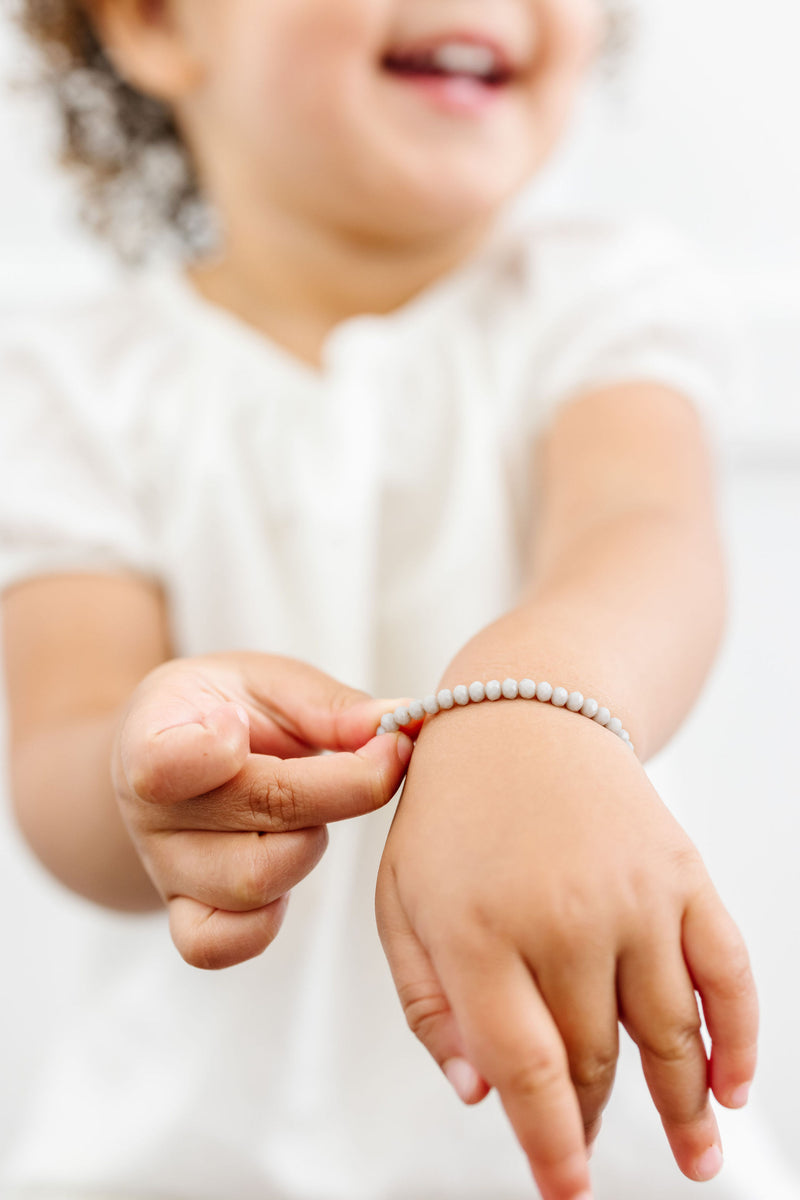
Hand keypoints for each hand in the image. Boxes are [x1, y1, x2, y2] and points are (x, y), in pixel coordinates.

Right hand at [114, 653, 411, 968]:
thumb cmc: (227, 708)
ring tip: (317, 805)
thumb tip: (398, 727)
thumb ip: (331, 706)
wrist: (176, 751)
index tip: (239, 723)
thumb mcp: (269, 682)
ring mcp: (166, 871)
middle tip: (384, 752)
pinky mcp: (186, 915)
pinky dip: (270, 917)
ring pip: (255, 882)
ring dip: (313, 842)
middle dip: (342, 785)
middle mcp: (149, 810)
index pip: (162, 764)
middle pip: (255, 816)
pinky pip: (222, 945)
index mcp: (151, 732)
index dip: (210, 751)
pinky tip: (292, 861)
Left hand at [376, 699, 757, 1199]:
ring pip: (669, 1032)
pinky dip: (740, 1036)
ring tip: (694, 1157)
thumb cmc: (453, 810)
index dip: (550, 1143)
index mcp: (479, 929)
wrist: (523, 713)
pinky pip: (727, 970)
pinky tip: (734, 1083)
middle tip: (589, 1148)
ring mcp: (632, 894)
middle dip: (595, 1118)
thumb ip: (427, 1003)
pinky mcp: (681, 874)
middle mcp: (562, 916)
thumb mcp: (401, 900)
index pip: (526, 1068)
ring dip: (686, 1108)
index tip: (564, 1187)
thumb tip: (476, 1092)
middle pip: (596, 1057)